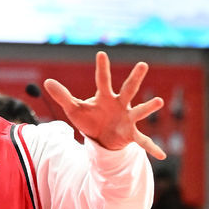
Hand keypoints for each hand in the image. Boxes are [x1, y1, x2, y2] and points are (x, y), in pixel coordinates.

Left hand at [43, 52, 166, 160]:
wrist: (101, 137)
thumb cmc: (90, 119)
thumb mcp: (74, 109)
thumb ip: (63, 96)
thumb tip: (46, 82)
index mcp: (106, 97)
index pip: (102, 80)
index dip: (102, 68)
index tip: (101, 54)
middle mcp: (120, 104)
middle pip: (129, 89)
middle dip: (135, 78)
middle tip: (142, 65)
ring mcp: (128, 119)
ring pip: (139, 111)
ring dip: (148, 107)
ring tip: (158, 101)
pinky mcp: (131, 134)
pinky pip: (143, 142)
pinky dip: (152, 148)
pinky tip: (161, 155)